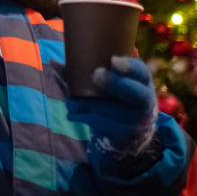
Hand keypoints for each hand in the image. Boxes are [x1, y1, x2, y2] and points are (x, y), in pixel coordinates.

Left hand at [66, 55, 159, 171]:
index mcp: (141, 80)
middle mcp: (144, 100)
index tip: (113, 60)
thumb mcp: (110, 81)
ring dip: (89, 104)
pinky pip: (103, 124)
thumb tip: (52, 62)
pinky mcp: (125, 134)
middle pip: (134, 92)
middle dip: (115, 83)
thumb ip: (86, 70)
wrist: (129, 130)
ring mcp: (136, 119)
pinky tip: (73, 114)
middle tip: (96, 74)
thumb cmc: (113, 96)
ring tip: (70, 102)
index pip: (140, 71)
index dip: (129, 66)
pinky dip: (85, 118)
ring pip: (113, 110)